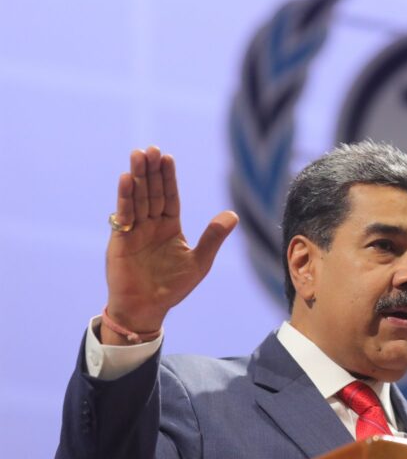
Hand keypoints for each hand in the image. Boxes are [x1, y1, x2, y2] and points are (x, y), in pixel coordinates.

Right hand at [103, 147, 237, 343]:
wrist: (147, 309)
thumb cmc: (173, 288)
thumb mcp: (199, 262)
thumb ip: (213, 237)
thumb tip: (233, 214)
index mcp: (170, 227)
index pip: (169, 196)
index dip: (168, 177)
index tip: (167, 157)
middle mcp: (151, 225)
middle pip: (151, 192)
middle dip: (151, 170)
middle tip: (151, 148)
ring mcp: (134, 231)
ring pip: (137, 198)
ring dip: (137, 177)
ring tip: (137, 155)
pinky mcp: (120, 240)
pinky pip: (123, 215)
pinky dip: (125, 197)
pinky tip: (125, 179)